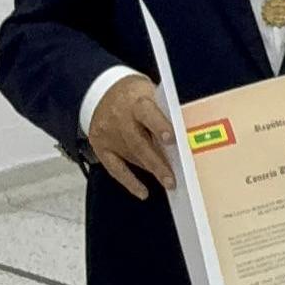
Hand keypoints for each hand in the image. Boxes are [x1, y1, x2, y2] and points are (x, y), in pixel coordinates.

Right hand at [87, 74, 175, 198]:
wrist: (103, 92)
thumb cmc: (135, 95)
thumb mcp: (150, 92)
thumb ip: (163, 112)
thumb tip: (183, 137)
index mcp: (135, 101)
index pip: (147, 113)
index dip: (159, 126)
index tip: (171, 139)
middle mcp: (120, 118)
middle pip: (139, 143)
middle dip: (157, 163)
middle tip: (172, 179)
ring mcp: (108, 133)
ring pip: (131, 156)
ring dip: (150, 170)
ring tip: (168, 182)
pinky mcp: (100, 146)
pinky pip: (115, 168)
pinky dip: (129, 182)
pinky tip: (142, 192)